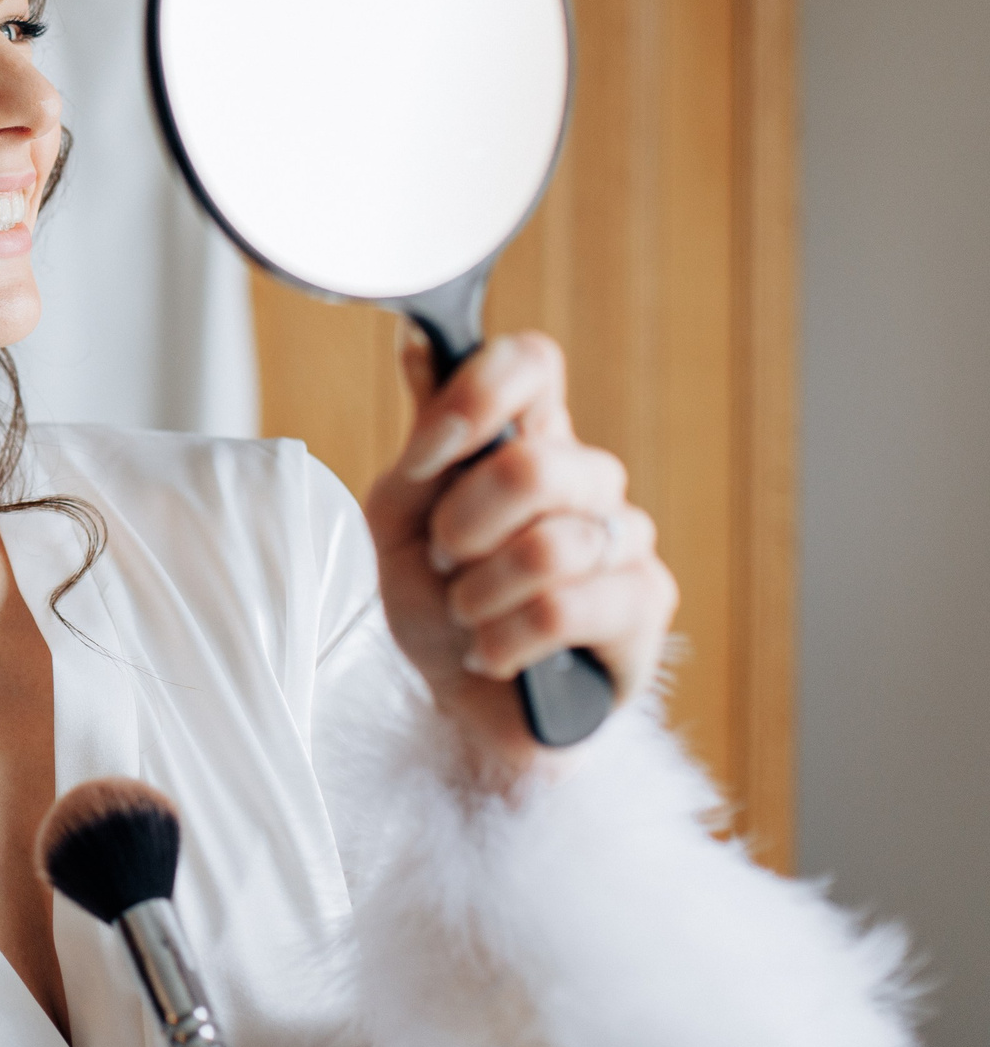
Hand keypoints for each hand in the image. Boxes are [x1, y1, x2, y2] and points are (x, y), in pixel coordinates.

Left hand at [363, 330, 678, 789]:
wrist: (457, 702)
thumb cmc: (437, 599)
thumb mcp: (400, 516)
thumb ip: (424, 442)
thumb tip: (419, 345)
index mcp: (527, 438)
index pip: (533, 363)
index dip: (481, 390)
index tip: (431, 447)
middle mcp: (587, 479)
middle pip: (536, 462)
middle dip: (462, 524)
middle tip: (445, 559)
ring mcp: (626, 539)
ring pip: (548, 546)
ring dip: (478, 592)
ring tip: (469, 613)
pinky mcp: (645, 608)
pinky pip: (561, 610)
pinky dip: (501, 639)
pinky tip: (493, 654)